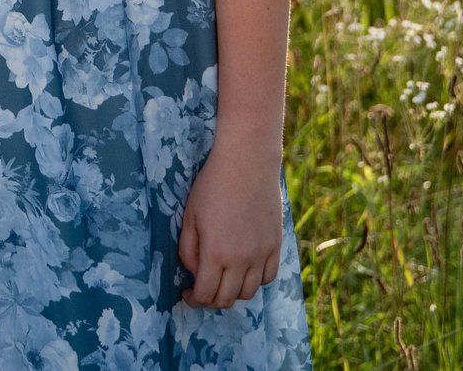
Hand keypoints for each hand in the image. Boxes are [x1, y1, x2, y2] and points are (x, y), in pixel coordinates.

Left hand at [176, 140, 284, 308]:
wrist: (247, 163)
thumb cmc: (212, 186)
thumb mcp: (190, 216)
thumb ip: (188, 250)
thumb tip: (194, 273)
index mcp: (216, 253)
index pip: (206, 294)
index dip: (194, 299)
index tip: (187, 293)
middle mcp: (242, 260)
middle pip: (227, 299)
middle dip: (211, 299)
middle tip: (202, 288)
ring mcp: (262, 254)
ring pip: (250, 292)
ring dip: (234, 292)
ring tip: (223, 279)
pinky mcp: (276, 246)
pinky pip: (268, 277)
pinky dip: (255, 280)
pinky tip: (244, 269)